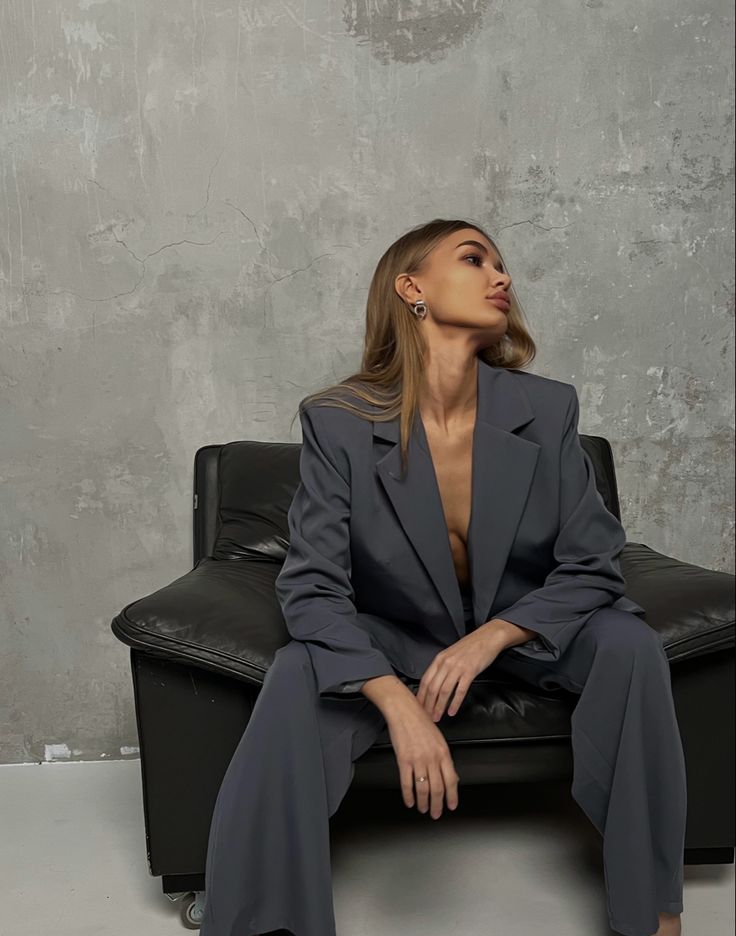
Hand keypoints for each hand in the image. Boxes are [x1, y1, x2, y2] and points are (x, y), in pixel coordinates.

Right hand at [385, 695, 459, 818]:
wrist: (404, 710)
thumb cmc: (420, 721)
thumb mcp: (439, 739)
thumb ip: (444, 759)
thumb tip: (452, 776)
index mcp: (443, 752)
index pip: (451, 780)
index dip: (452, 796)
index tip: (451, 805)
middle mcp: (432, 758)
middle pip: (437, 788)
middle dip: (437, 804)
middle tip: (436, 813)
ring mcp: (418, 760)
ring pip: (423, 788)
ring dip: (423, 802)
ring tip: (422, 809)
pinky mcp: (403, 760)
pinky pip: (407, 783)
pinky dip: (408, 795)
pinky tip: (409, 801)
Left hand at [416, 626, 505, 721]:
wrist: (487, 638)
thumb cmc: (469, 647)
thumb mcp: (450, 654)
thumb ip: (441, 667)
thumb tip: (433, 684)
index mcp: (439, 659)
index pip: (425, 680)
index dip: (421, 696)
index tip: (419, 707)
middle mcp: (446, 663)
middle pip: (432, 688)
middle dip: (428, 705)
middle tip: (426, 717)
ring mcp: (458, 667)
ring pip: (444, 691)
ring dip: (439, 707)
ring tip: (437, 717)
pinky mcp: (470, 671)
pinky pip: (460, 691)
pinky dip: (455, 703)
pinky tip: (452, 712)